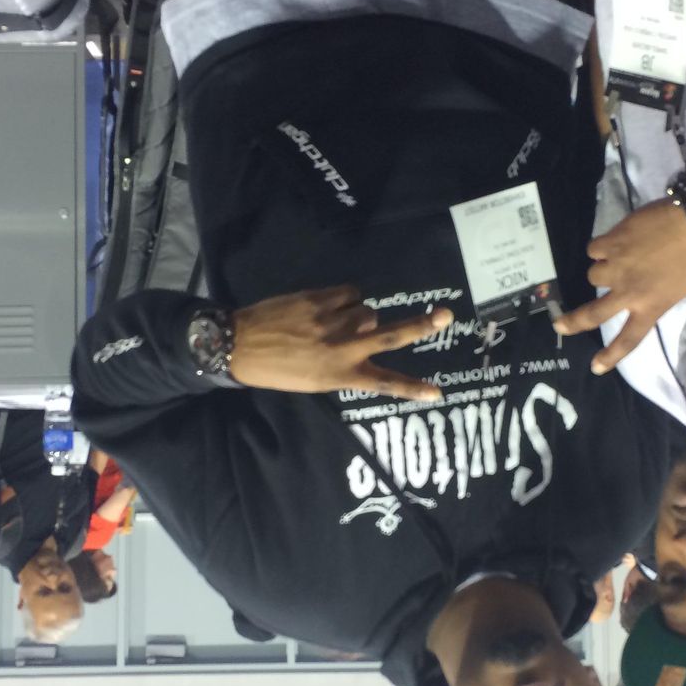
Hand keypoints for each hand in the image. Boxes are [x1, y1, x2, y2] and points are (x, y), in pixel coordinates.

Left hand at [228, 287, 452, 401]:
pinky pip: (350, 292)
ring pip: (367, 310)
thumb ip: (344, 364)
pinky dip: (346, 298)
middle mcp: (341, 350)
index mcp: (340, 376)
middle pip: (391, 335)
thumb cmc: (278, 369)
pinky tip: (330, 305)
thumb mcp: (315, 380)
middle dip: (422, 326)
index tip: (437, 392)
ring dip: (359, 314)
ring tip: (335, 321)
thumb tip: (369, 337)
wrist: (238, 345)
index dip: (413, 388)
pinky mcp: (320, 300)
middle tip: (446, 315)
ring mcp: (332, 322)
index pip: (384, 384)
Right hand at [554, 199, 685, 373]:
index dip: (611, 356)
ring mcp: (617, 268)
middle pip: (593, 314)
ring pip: (593, 274)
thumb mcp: (677, 290)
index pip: (628, 339)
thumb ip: (651, 299)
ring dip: (602, 268)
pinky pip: (594, 249)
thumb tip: (629, 296)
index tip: (596, 368)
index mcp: (651, 307)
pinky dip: (603, 246)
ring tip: (619, 257)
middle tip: (559, 325)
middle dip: (573, 322)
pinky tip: (617, 240)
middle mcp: (629, 292)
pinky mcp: (610, 244)